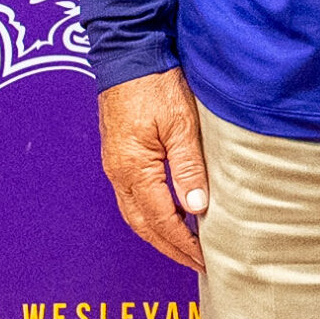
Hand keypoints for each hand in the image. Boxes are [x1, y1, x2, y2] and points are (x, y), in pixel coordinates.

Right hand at [97, 67, 209, 271]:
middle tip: (197, 264)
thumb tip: (196, 208)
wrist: (128, 54)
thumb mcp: (180, 122)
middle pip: (143, 224)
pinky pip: (133, 197)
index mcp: (133, 169)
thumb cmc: (155, 83)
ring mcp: (115, 166)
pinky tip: (169, 215)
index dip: (183, 243)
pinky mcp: (119, 156)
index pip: (160, 219)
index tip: (204, 260)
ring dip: (159, 234)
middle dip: (170, 247)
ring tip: (186, 247)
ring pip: (135, 214)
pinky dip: (151, 215)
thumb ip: (187, 166)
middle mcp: (119, 173)